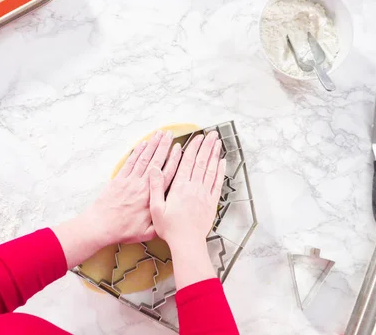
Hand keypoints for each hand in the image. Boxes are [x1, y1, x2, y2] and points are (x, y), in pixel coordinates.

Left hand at [88, 130, 182, 244]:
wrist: (101, 226)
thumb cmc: (123, 230)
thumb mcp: (147, 232)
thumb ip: (161, 223)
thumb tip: (172, 218)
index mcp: (152, 197)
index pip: (167, 174)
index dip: (174, 160)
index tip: (179, 149)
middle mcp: (142, 186)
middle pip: (156, 161)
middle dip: (164, 146)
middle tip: (170, 134)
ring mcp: (130, 181)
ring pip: (144, 159)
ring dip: (152, 145)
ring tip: (159, 134)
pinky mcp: (119, 179)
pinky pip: (130, 162)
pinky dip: (137, 152)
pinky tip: (143, 144)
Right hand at [149, 131, 225, 247]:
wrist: (187, 243)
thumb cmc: (170, 228)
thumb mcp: (156, 208)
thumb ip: (155, 187)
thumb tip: (154, 168)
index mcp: (179, 187)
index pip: (187, 162)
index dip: (193, 148)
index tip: (197, 137)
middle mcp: (194, 187)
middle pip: (201, 162)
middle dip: (206, 146)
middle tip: (211, 133)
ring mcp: (204, 194)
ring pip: (211, 169)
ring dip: (214, 154)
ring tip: (218, 142)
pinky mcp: (211, 202)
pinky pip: (217, 183)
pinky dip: (220, 171)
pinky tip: (222, 161)